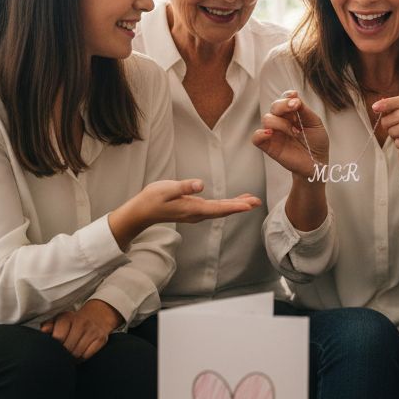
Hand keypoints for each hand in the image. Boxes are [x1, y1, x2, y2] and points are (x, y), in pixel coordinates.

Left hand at [41, 299, 121, 360]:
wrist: (98, 315)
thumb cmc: (74, 321)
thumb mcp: (61, 319)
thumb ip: (50, 325)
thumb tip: (43, 330)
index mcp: (67, 317)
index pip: (59, 336)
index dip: (55, 346)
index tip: (53, 348)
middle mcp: (81, 323)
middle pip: (68, 347)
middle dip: (63, 354)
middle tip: (60, 355)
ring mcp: (92, 331)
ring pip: (77, 353)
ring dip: (71, 358)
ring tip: (68, 356)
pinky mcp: (101, 339)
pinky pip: (87, 355)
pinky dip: (81, 358)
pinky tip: (78, 356)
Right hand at [109, 178, 261, 249]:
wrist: (141, 212)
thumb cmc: (152, 199)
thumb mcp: (166, 189)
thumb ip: (184, 187)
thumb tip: (200, 184)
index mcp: (193, 209)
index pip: (219, 208)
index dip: (235, 206)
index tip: (250, 205)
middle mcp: (197, 214)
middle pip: (223, 211)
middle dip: (241, 206)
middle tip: (257, 202)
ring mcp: (195, 214)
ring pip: (220, 211)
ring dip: (235, 206)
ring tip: (250, 201)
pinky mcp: (193, 211)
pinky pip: (214, 209)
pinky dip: (226, 205)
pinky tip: (232, 201)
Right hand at [251, 91, 328, 179]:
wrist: (316, 164)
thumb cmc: (316, 142)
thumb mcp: (315, 123)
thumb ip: (304, 110)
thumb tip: (294, 97)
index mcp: (292, 113)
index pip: (284, 98)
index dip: (288, 97)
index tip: (296, 101)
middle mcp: (281, 120)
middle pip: (274, 106)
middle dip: (284, 105)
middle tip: (295, 109)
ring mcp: (273, 133)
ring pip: (267, 119)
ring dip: (281, 123)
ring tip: (295, 132)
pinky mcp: (268, 146)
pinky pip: (256, 137)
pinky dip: (260, 134)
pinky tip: (271, 134)